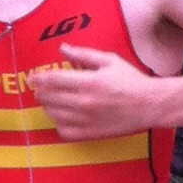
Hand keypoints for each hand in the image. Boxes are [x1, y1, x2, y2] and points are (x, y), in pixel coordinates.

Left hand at [31, 45, 159, 138]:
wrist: (150, 105)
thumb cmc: (131, 80)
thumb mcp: (109, 61)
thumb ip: (83, 54)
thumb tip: (62, 48)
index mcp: (88, 82)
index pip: (53, 80)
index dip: (39, 78)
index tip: (33, 78)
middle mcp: (84, 102)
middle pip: (49, 98)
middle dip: (40, 92)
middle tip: (39, 89)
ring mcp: (85, 120)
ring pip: (53, 114)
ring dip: (47, 106)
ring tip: (50, 101)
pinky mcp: (89, 133)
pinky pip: (64, 131)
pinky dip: (58, 124)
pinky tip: (62, 117)